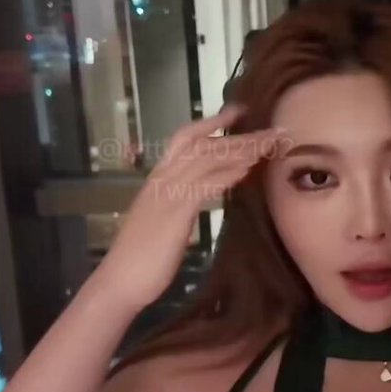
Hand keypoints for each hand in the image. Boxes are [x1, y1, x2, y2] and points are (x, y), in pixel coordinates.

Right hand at [88, 105, 281, 313]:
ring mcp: (167, 193)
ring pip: (207, 159)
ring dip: (240, 150)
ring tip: (268, 144)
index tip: (238, 111)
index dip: (211, 123)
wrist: (120, 280)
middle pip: (203, 145)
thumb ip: (180, 206)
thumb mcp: (164, 223)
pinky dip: (227, 173)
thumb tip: (201, 196)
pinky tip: (247, 169)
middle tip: (270, 129)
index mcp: (158, 180)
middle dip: (238, 135)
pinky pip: (205, 184)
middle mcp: (162, 179)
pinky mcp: (175, 212)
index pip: (184, 139)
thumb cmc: (141, 259)